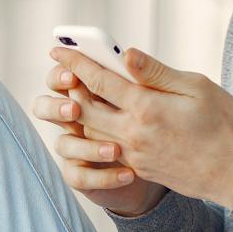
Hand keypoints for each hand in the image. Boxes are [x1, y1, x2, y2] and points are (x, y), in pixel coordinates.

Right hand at [32, 61, 166, 215]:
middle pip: (47, 107)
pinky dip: (101, 177)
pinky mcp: (86, 174)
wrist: (185, 163)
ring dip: (84, 146)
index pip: (65, 76)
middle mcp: (79, 117)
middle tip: (74, 110)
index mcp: (94, 91)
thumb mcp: (176, 92)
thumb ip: (151, 74)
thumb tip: (129, 54)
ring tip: (114, 150)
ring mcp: (79, 147)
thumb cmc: (181, 118)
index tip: (72, 76)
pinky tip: (128, 175)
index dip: (62, 74)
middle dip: (55, 107)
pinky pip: (78, 176)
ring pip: (63, 144)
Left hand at [46, 43, 232, 208]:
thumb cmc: (224, 126)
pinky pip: (106, 150)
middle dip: (68, 88)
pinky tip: (98, 123)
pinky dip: (95, 134)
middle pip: (84, 108)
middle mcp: (132, 134)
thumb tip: (127, 54)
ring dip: (79, 113)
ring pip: (91, 132)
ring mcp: (133, 155)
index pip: (98, 81)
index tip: (58, 49)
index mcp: (145, 108)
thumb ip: (157, 72)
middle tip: (59, 71)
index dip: (75, 63)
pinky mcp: (139, 168)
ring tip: (75, 95)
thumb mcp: (196, 88)